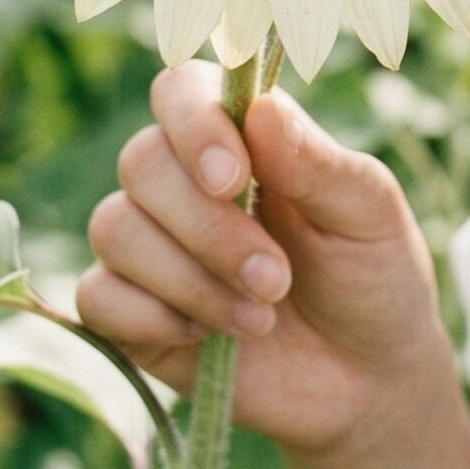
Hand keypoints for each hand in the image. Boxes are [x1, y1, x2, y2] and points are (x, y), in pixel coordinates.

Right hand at [77, 61, 459, 461]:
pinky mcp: (131, 312)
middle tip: (277, 278)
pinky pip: (96, 296)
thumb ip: (317, 161)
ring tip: (261, 313)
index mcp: (244, 136)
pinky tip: (209, 336)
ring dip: (190, 278)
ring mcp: (153, 246)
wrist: (366, 378)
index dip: (193, 123)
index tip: (234, 176)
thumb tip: (261, 109)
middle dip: (209, 228)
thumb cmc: (373, 272)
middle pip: (143, 161)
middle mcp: (186, 180)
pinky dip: (154, 317)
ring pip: (115, 228)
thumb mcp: (367, 212)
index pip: (181, 90)